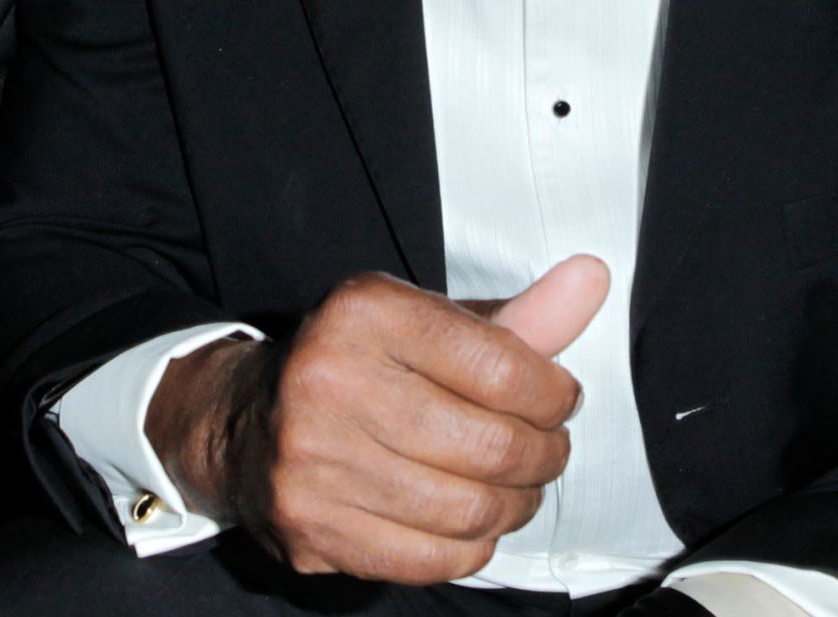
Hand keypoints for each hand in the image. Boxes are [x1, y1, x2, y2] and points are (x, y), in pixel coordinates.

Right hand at [145, 254, 608, 583]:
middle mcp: (330, 381)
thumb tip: (592, 279)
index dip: (554, 395)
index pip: (507, 368)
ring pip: (471, 510)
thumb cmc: (355, 367)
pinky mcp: (311, 526)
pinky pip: (433, 559)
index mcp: (365, 312)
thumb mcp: (427, 323)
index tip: (557, 399)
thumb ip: (517, 316)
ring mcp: (314, 460)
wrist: (245, 421)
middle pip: (494, 446)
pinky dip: (471, 547)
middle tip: (543, 449)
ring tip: (510, 486)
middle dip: (542, 456)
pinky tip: (468, 520)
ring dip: (513, 505)